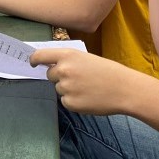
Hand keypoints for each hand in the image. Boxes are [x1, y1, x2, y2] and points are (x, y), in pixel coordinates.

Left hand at [30, 47, 148, 115]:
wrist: (125, 89)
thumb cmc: (108, 72)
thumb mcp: (86, 58)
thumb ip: (67, 61)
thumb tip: (52, 66)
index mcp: (67, 55)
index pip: (40, 56)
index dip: (34, 60)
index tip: (33, 63)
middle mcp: (63, 70)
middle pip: (50, 75)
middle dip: (59, 77)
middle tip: (79, 78)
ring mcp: (65, 87)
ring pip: (59, 89)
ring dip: (69, 89)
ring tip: (88, 88)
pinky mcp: (70, 103)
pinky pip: (66, 101)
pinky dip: (74, 101)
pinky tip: (89, 97)